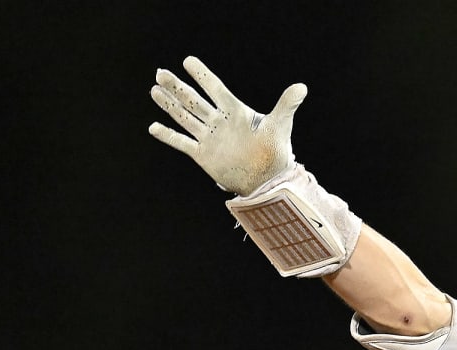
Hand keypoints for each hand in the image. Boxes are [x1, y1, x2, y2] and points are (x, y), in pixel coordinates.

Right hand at [148, 56, 304, 195]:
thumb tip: (302, 87)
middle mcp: (219, 122)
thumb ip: (287, 105)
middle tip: (161, 73)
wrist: (269, 180)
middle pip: (194, 100)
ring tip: (154, 89)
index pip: (215, 88)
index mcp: (235, 112)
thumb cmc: (276, 152)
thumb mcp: (280, 125)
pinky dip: (168, 135)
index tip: (188, 60)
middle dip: (177, 87)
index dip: (202, 75)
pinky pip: (182, 143)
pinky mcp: (203, 155)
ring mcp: (209, 137)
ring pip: (185, 117)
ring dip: (169, 105)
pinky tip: (153, 127)